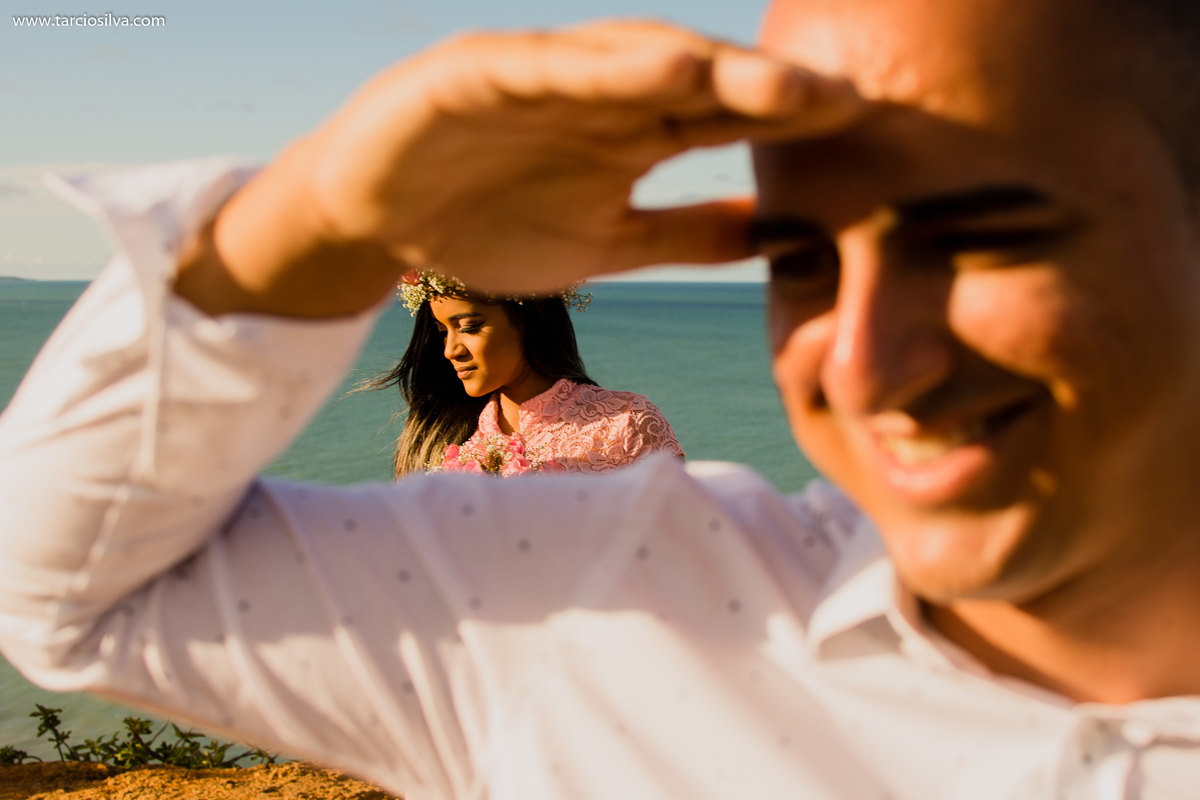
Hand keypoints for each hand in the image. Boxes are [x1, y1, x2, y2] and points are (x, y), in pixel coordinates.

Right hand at [177, 19, 863, 316]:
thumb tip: (772, 236)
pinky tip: (663, 66)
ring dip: (710, 70)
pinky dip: (605, 66)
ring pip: (637, 63)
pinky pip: (551, 65)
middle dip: (776, 94)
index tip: (874, 142)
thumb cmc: (490, 223)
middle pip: (702, 86)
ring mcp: (546, 78)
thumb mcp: (606, 245)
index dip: (797, 127)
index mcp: (636, 135)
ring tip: (779, 85)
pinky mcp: (482, 71)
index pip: (731, 122)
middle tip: (855, 105)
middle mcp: (605, 96)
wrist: (377, 217)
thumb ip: (684, 236)